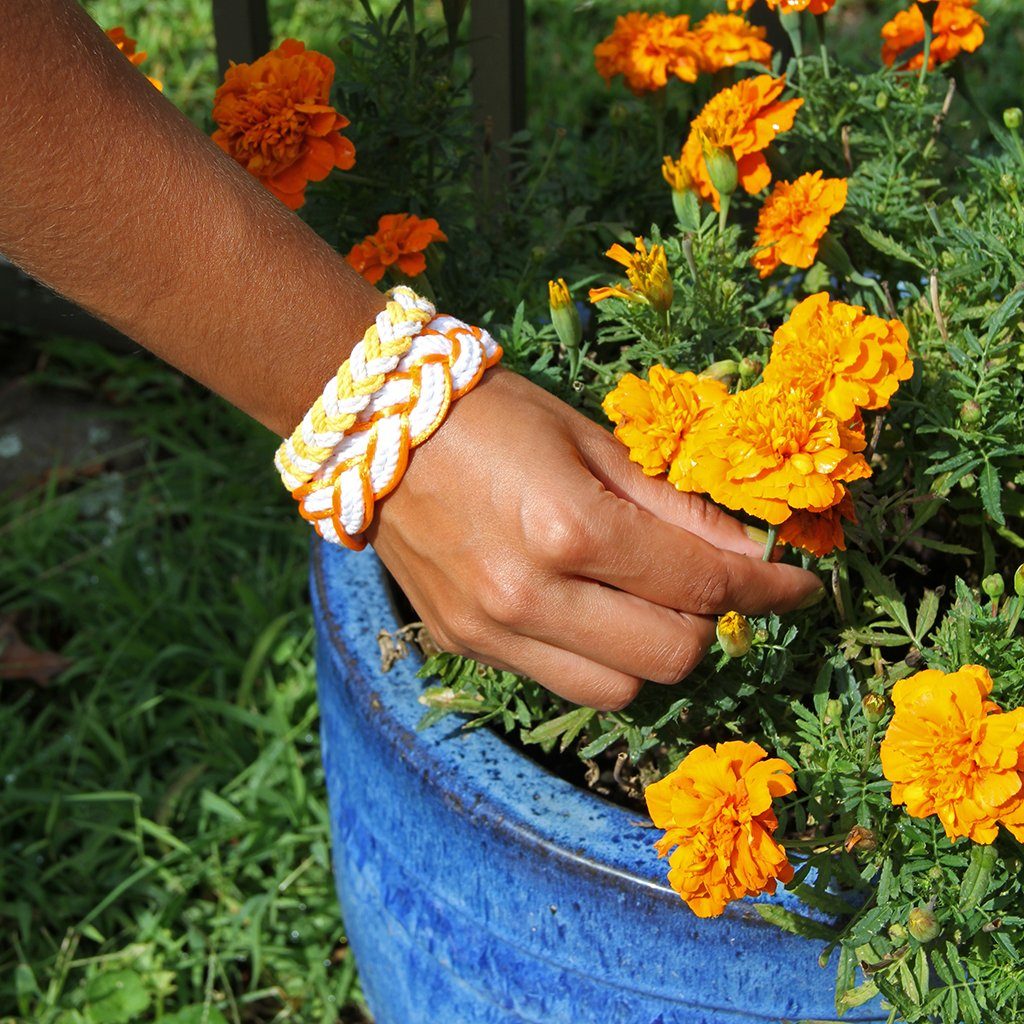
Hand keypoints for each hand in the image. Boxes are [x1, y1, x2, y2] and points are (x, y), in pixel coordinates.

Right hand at [368, 367, 822, 710]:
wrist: (378, 427)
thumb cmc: (494, 414)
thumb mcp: (591, 441)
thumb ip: (673, 506)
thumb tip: (750, 552)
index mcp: (571, 528)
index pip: (702, 584)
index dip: (769, 589)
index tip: (800, 588)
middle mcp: (531, 596)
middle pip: (669, 658)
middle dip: (710, 625)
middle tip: (706, 586)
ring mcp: (492, 631)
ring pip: (617, 692)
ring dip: (651, 654)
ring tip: (641, 602)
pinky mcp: (464, 646)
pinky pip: (557, 678)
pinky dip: (592, 656)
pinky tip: (582, 608)